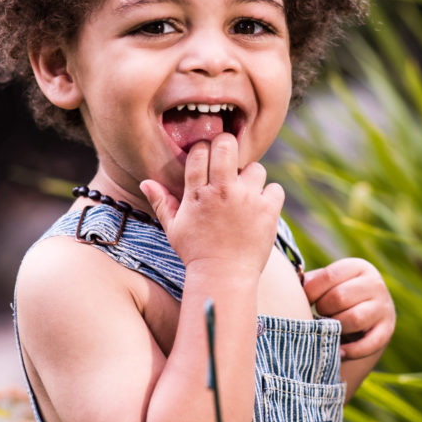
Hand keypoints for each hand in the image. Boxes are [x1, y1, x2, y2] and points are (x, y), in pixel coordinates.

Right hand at [139, 134, 283, 275]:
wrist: (223, 276)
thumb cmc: (196, 252)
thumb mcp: (173, 228)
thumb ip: (161, 202)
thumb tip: (146, 181)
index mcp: (198, 193)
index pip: (200, 151)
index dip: (204, 149)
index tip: (207, 159)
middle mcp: (223, 191)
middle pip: (226, 145)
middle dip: (227, 146)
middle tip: (228, 160)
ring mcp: (248, 199)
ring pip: (256, 167)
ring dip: (251, 178)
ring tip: (245, 194)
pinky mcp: (268, 210)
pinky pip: (275, 188)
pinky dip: (270, 196)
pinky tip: (260, 207)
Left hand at [304, 258, 394, 359]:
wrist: (367, 319)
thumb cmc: (337, 297)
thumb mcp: (328, 284)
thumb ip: (311, 282)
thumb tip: (294, 285)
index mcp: (359, 267)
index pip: (329, 276)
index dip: (311, 291)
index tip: (305, 301)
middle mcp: (375, 284)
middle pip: (340, 297)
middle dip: (324, 309)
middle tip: (320, 314)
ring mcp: (384, 307)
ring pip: (354, 318)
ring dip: (336, 328)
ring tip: (330, 329)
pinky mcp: (387, 330)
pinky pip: (368, 343)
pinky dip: (350, 351)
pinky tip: (339, 351)